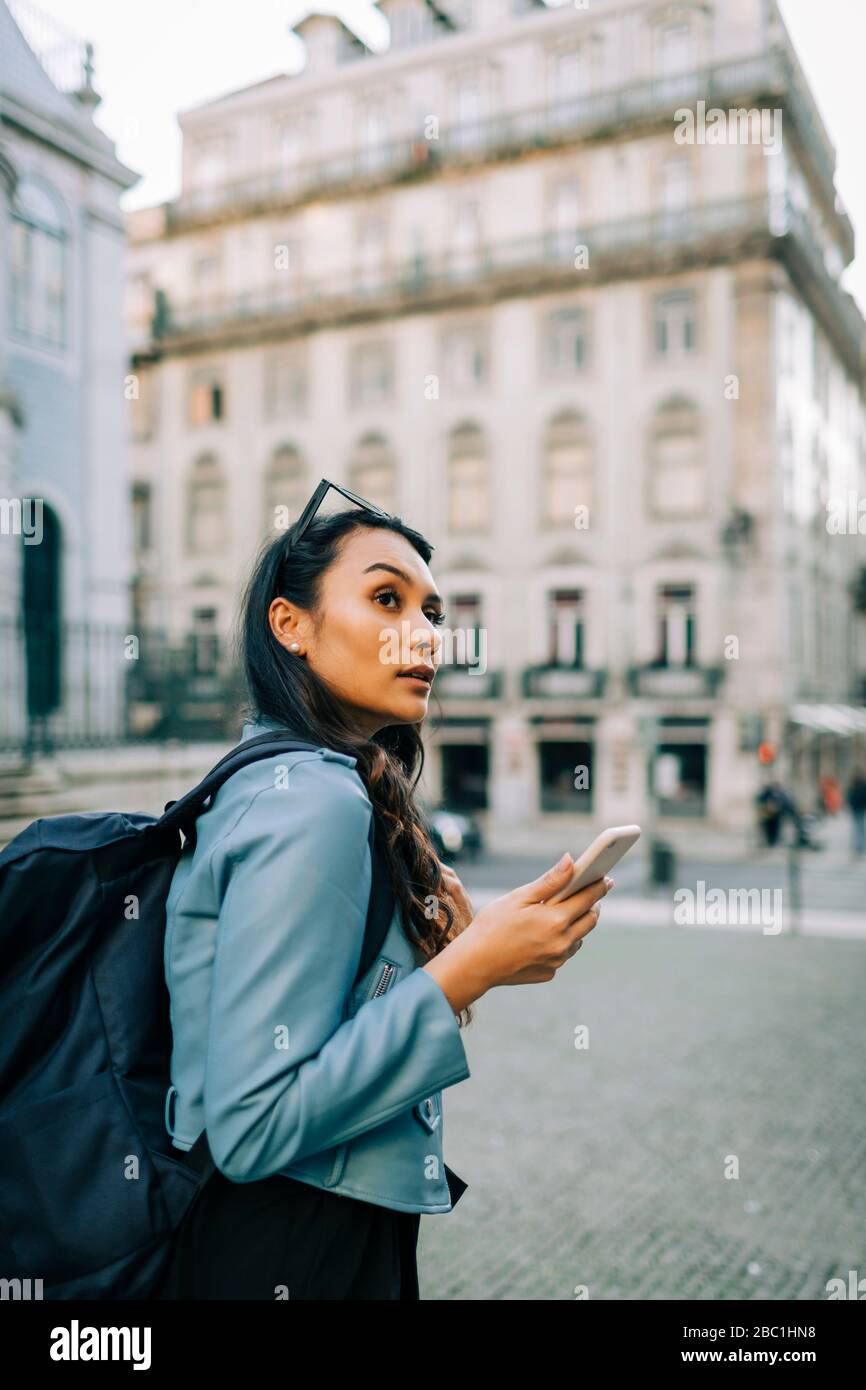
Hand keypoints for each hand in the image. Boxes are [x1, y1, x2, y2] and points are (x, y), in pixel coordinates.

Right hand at [423, 853, 612, 1012]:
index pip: (588, 898)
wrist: (474, 964)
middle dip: (593, 905)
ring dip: (577, 924)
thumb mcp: (519, 897)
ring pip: (578, 938)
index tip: (606, 878)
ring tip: (565, 913)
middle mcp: (562, 942)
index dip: (599, 886)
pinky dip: (560, 942)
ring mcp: (557, 960)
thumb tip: (572, 861)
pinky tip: (545, 935)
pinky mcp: (549, 972)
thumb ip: (550, 880)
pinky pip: (563, 954)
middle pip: (590, 920)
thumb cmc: (493, 925)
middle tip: (590, 894)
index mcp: (556, 920)